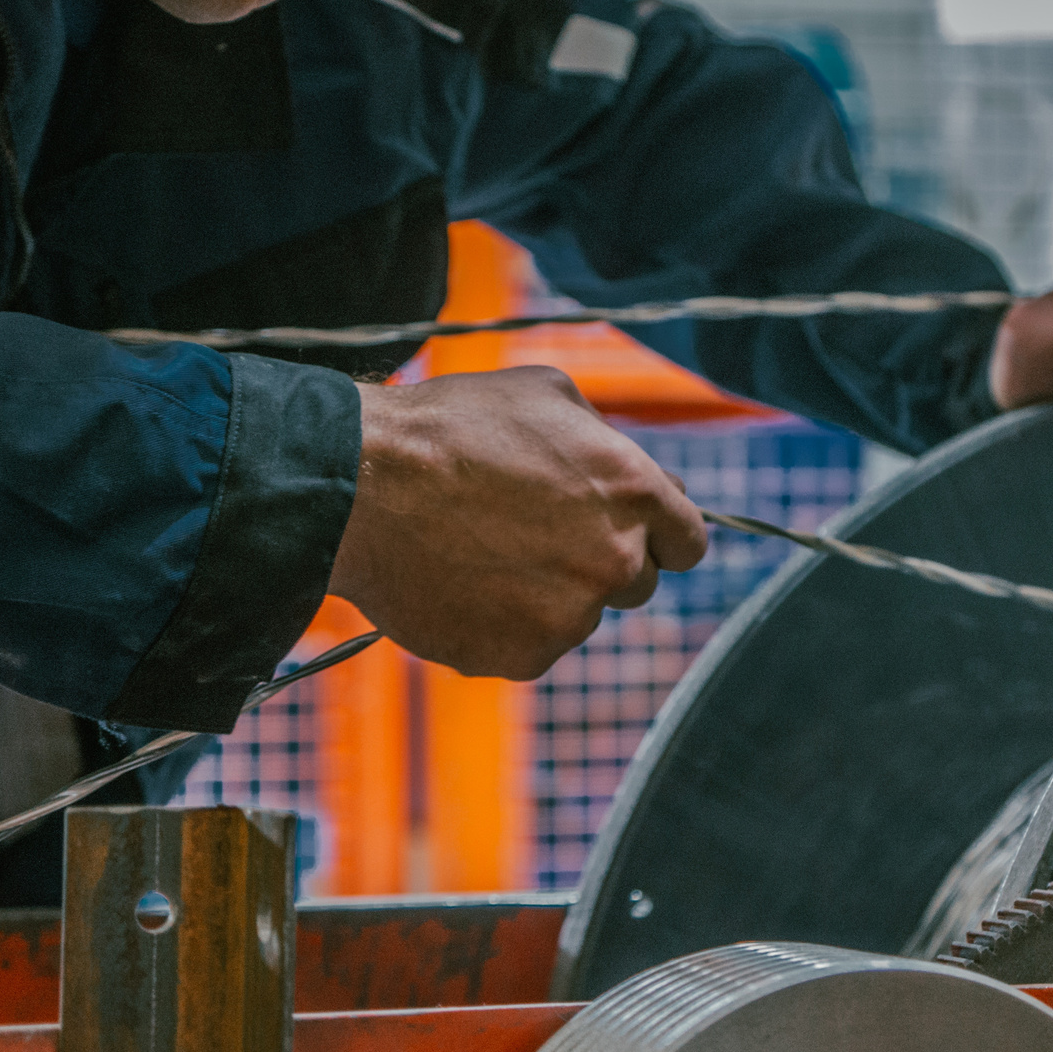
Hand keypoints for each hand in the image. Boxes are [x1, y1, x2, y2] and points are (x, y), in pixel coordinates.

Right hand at [325, 368, 709, 678]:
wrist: (363, 488)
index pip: (689, 542)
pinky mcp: (523, 656)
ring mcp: (570, 616)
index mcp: (633, 493)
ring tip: (484, 552)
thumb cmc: (452, 428)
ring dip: (548, 594)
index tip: (627, 533)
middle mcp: (615, 561)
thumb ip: (607, 441)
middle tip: (538, 536)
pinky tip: (464, 584)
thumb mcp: (547, 395)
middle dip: (600, 563)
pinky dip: (504, 624)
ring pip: (578, 616)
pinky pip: (530, 645)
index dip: (659, 536)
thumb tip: (637, 472)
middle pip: (637, 583)